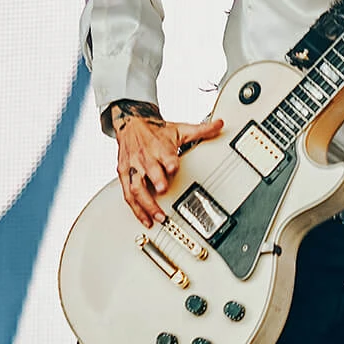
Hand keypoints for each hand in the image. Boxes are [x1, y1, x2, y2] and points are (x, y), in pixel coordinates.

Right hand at [112, 109, 223, 229]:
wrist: (131, 124)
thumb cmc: (156, 132)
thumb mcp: (179, 129)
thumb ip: (200, 130)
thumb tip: (220, 124)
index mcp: (159, 146)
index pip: (165, 154)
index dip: (169, 161)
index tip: (173, 168)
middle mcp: (145, 157)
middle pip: (149, 170)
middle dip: (156, 180)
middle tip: (163, 191)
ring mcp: (133, 167)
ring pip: (136, 187)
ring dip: (146, 203)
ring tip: (158, 217)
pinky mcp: (124, 175)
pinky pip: (128, 194)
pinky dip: (136, 209)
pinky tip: (145, 219)